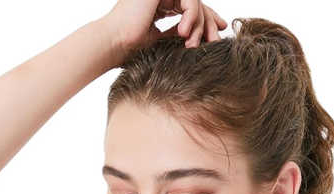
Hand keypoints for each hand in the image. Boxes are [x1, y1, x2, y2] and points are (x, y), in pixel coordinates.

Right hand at [103, 0, 226, 60]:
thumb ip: (178, 33)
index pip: (188, 7)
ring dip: (200, 23)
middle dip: (209, 22)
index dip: (207, 19)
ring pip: (194, 1)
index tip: (220, 32)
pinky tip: (186, 33)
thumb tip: (200, 34)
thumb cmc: (130, 50)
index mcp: (158, 5)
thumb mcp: (162, 41)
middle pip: (195, 3)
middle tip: (216, 41)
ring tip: (193, 44)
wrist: (114, 44)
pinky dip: (192, 16)